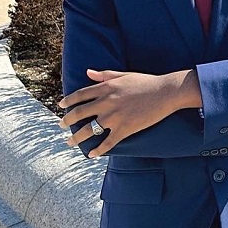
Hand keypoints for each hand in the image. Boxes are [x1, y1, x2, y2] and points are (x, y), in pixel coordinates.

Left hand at [58, 68, 199, 156]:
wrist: (166, 92)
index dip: (68, 101)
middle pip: (79, 113)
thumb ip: (104, 75)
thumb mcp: (124, 75)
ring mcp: (115, 117)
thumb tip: (88, 72)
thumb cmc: (147, 82)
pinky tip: (92, 155)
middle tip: (61, 126)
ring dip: (76, 138)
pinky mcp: (125, 129)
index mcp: (106, 88)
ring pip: (89, 130)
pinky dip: (98, 150)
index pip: (80, 95)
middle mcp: (106, 103)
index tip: (61, 106)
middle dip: (67, 121)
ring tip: (69, 142)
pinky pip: (107, 143)